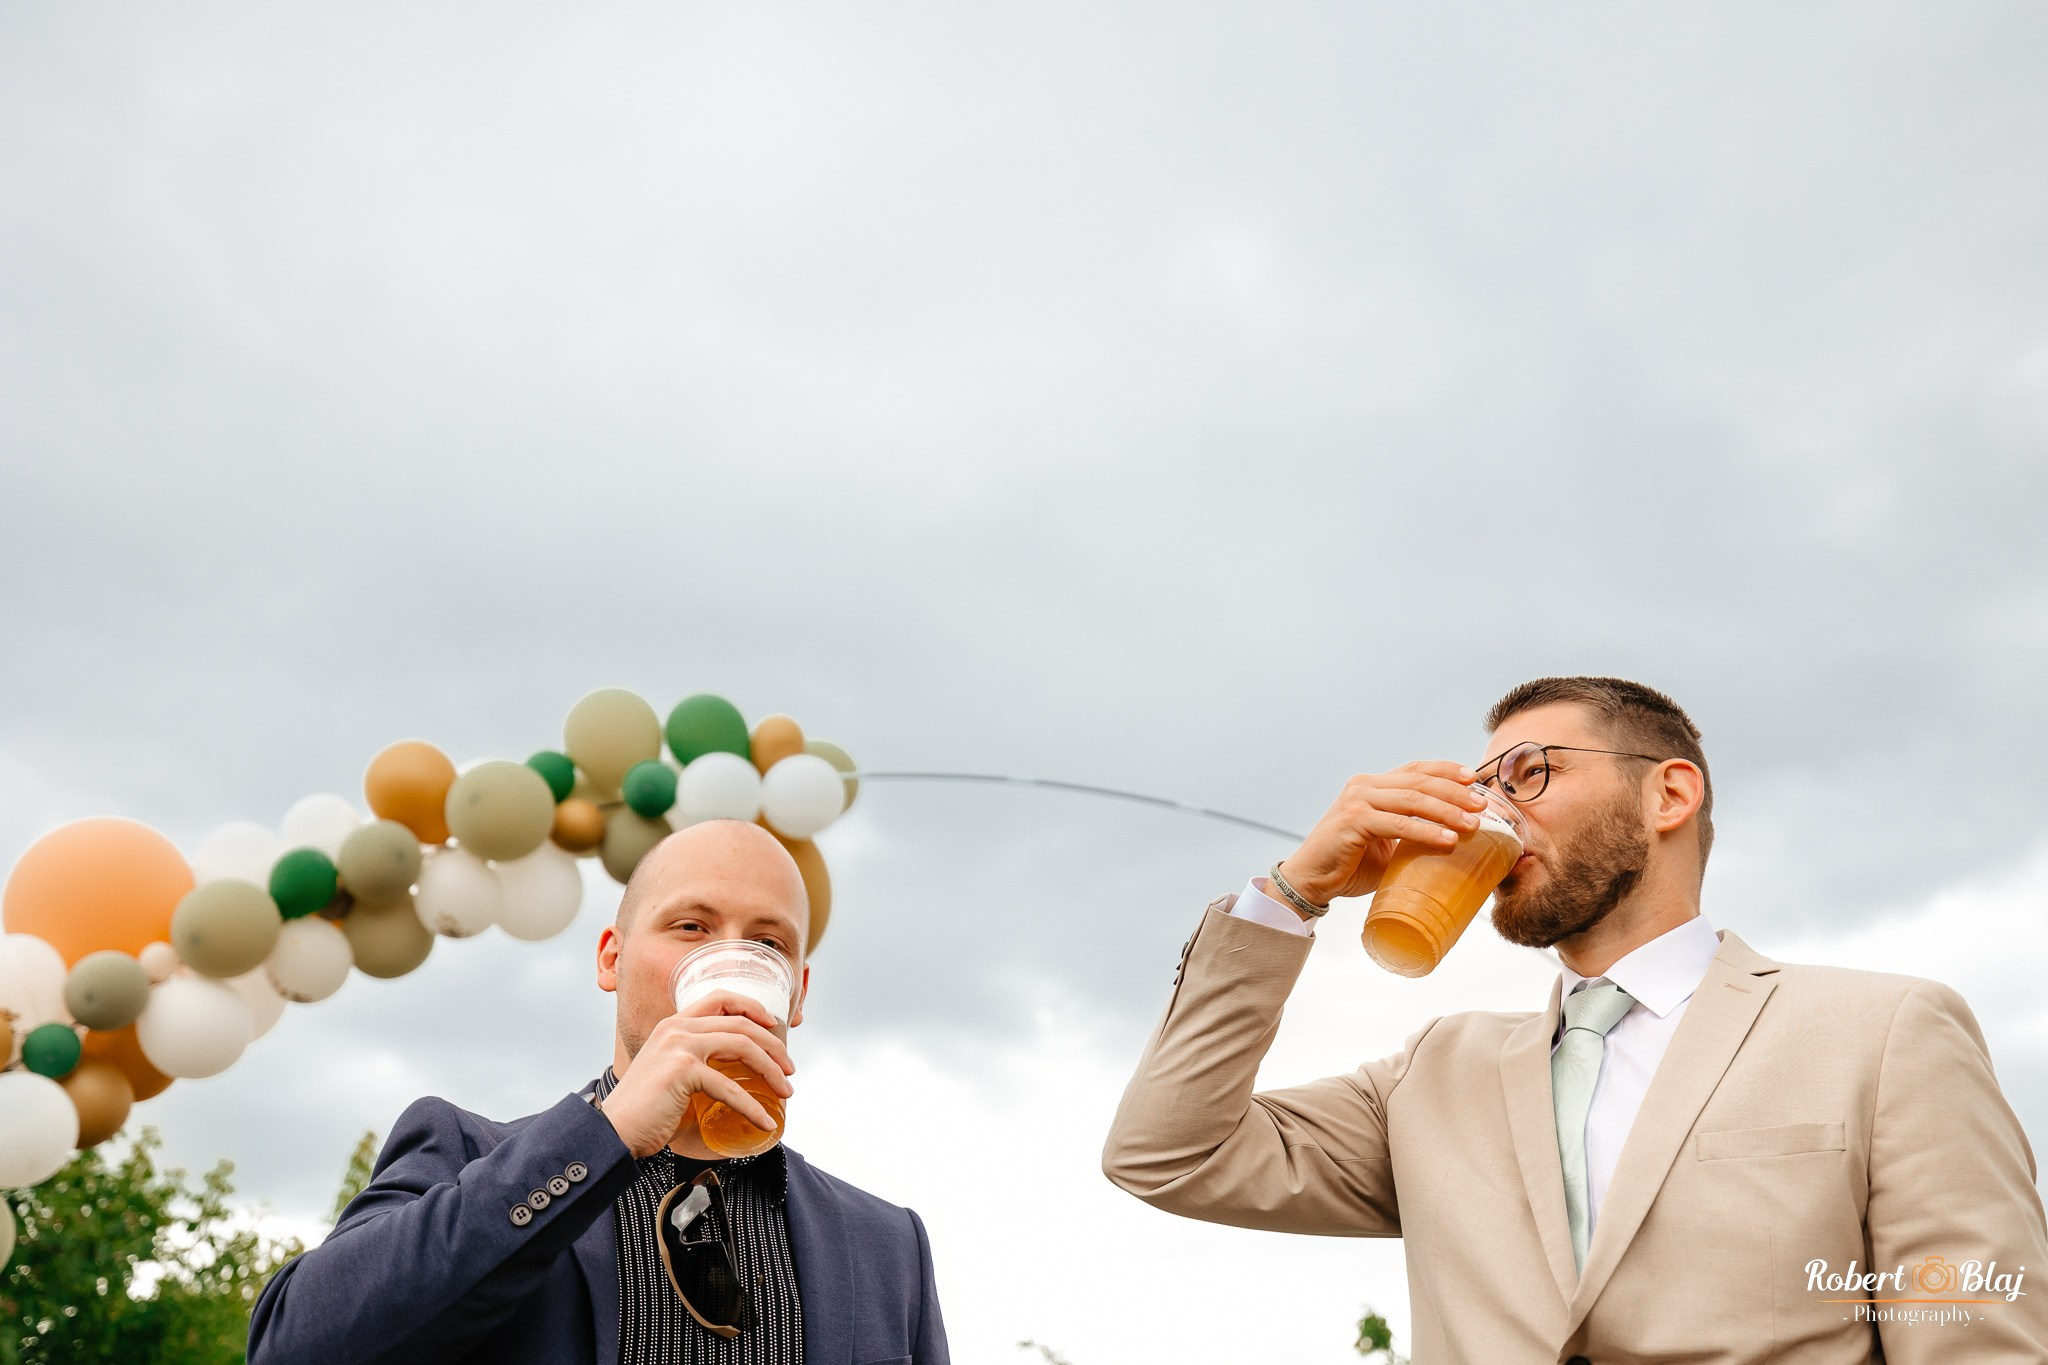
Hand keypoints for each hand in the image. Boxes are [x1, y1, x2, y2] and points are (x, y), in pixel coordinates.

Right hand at [599, 989, 794, 1158]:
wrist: (615, 1130)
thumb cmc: (646, 1110)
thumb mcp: (673, 1074)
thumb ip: (699, 1063)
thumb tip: (737, 1076)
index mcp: (673, 1023)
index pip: (720, 997)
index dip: (751, 1006)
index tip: (773, 1025)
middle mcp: (677, 1027)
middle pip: (741, 1023)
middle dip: (773, 1045)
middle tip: (789, 1069)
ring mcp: (679, 1046)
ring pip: (743, 1046)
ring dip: (771, 1070)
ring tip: (786, 1090)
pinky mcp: (682, 1070)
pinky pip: (730, 1087)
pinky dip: (753, 1106)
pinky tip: (765, 1121)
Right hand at [1275, 761, 1487, 906]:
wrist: (1311, 879)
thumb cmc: (1349, 863)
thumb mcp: (1385, 841)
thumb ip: (1410, 833)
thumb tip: (1454, 840)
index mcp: (1372, 786)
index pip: (1415, 769)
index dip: (1446, 770)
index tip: (1474, 778)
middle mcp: (1364, 786)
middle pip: (1419, 780)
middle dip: (1455, 791)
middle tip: (1482, 804)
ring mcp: (1357, 801)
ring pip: (1412, 798)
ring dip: (1447, 810)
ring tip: (1473, 824)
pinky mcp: (1353, 821)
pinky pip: (1398, 824)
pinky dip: (1426, 831)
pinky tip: (1448, 839)